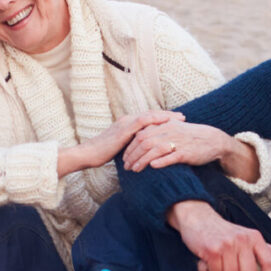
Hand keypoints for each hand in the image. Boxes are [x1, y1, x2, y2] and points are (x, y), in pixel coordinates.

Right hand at [60, 110, 182, 175]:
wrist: (88, 154)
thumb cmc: (102, 155)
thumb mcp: (121, 150)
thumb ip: (132, 147)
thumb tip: (142, 153)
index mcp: (126, 124)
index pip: (148, 119)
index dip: (162, 119)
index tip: (176, 121)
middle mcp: (127, 120)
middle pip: (151, 115)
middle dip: (167, 115)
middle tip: (182, 117)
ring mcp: (125, 123)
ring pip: (149, 116)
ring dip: (165, 116)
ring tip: (178, 119)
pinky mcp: (124, 129)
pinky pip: (142, 122)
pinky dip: (155, 121)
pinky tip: (166, 123)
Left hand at [123, 119, 237, 172]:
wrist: (213, 140)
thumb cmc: (192, 137)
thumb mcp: (174, 129)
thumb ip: (158, 131)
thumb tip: (142, 137)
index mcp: (164, 126)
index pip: (141, 134)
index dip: (130, 146)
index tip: (125, 156)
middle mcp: (168, 132)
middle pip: (144, 142)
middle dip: (132, 155)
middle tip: (126, 166)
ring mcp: (177, 142)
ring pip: (154, 150)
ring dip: (142, 161)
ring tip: (134, 170)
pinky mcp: (185, 153)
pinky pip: (170, 157)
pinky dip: (160, 161)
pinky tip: (152, 167)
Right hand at [169, 201, 270, 270]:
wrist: (199, 218)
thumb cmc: (224, 232)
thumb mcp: (247, 235)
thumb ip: (266, 246)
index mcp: (254, 237)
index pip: (269, 262)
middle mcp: (243, 240)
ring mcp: (227, 244)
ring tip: (220, 266)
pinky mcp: (212, 250)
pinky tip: (210, 263)